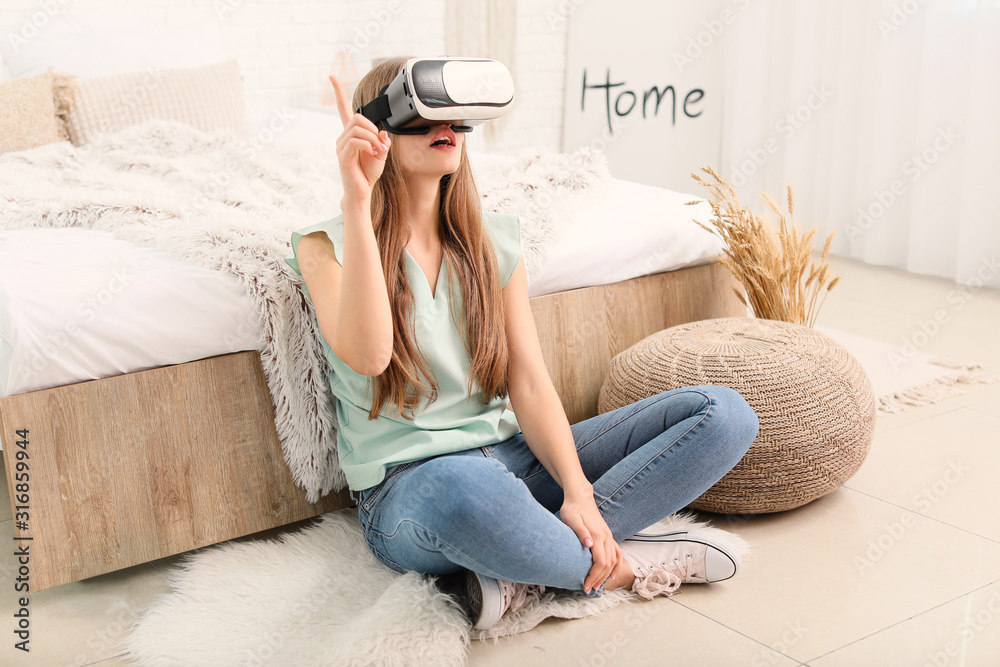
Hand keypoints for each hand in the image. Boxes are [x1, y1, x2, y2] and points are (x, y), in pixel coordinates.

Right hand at [329, 74, 390, 207]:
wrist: (362, 190)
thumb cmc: (368, 173)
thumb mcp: (380, 153)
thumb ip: (382, 140)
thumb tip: (382, 132)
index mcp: (351, 134)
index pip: (343, 109)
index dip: (338, 93)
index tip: (332, 77)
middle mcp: (343, 137)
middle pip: (357, 118)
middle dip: (372, 128)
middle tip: (380, 144)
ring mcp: (341, 146)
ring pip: (358, 129)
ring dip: (372, 138)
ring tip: (376, 151)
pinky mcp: (343, 156)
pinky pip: (356, 141)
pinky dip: (368, 145)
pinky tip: (371, 153)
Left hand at [560, 489, 623, 593]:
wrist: (580, 497)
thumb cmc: (572, 509)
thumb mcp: (571, 519)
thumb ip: (580, 532)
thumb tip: (588, 545)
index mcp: (597, 536)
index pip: (600, 562)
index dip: (593, 576)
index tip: (585, 586)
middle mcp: (605, 537)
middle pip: (607, 565)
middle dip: (599, 579)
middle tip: (589, 590)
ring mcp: (608, 536)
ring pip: (613, 561)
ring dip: (607, 575)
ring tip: (597, 586)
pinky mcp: (608, 535)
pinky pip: (617, 553)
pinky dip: (617, 565)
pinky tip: (613, 574)